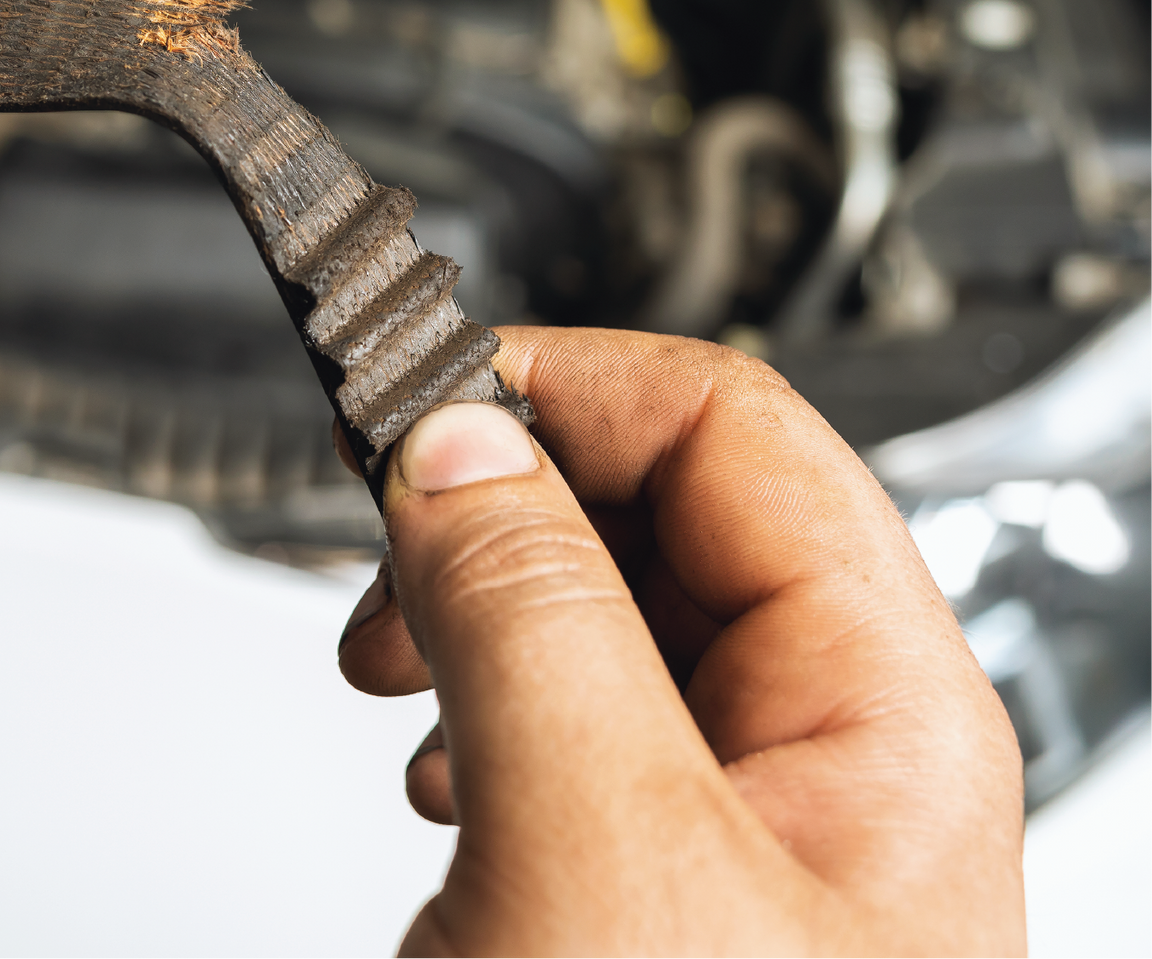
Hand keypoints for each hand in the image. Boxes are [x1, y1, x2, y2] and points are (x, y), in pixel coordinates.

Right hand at [338, 329, 1022, 955]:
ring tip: (392, 664)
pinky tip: (437, 762)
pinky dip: (473, 703)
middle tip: (385, 544)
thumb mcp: (600, 848)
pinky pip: (566, 722)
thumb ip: (531, 619)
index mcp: (881, 715)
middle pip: (659, 508)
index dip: (566, 385)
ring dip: (473, 603)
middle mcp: (827, 756)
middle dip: (500, 503)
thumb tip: (460, 446)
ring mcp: (738, 824)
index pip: (732, 429)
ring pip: (600, 614)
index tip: (416, 394)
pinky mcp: (650, 882)